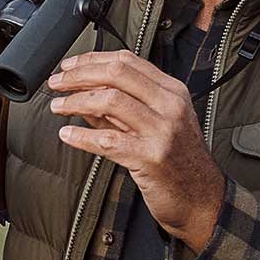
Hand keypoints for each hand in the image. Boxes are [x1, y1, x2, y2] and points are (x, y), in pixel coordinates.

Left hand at [47, 50, 228, 250]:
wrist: (202, 199)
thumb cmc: (180, 163)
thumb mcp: (157, 125)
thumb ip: (121, 110)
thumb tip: (84, 94)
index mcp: (172, 91)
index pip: (127, 61)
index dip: (93, 59)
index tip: (70, 66)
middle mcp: (169, 105)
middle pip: (117, 74)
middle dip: (79, 75)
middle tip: (57, 83)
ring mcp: (162, 130)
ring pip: (110, 100)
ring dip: (75, 101)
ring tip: (58, 106)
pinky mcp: (151, 157)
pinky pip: (108, 140)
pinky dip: (82, 136)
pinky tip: (68, 135)